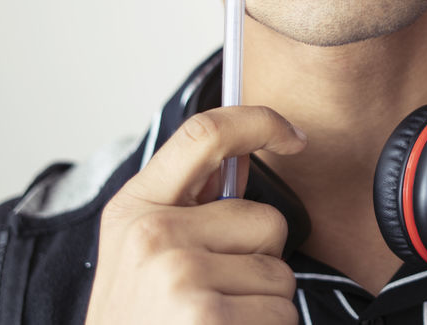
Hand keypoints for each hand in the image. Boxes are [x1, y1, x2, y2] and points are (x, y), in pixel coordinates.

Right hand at [85, 105, 307, 323]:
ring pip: (280, 275)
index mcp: (135, 210)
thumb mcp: (138, 259)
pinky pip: (282, 314)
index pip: (204, 134)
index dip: (259, 121)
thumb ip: (186, 209)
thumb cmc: (138, 324)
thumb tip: (245, 159)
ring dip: (262, 308)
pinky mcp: (208, 319)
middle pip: (267, 221)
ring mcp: (180, 278)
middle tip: (213, 300)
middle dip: (259, 261)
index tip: (292, 134)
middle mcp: (154, 236)